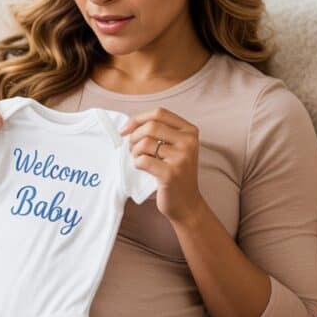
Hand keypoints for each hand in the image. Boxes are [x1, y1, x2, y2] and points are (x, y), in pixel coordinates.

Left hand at [119, 107, 204, 224]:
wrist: (187, 203)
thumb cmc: (175, 173)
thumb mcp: (175, 148)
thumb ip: (160, 132)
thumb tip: (130, 125)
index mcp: (190, 131)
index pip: (160, 113)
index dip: (139, 119)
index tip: (126, 129)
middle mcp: (189, 142)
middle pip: (151, 126)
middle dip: (134, 136)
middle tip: (131, 148)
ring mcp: (181, 158)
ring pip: (145, 143)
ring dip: (135, 152)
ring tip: (138, 159)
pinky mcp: (171, 174)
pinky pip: (143, 160)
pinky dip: (137, 164)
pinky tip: (142, 169)